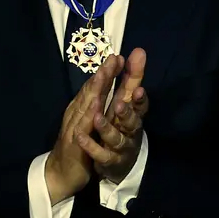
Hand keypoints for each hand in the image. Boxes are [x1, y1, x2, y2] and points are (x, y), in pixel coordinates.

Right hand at [45, 56, 122, 203]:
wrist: (61, 174)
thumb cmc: (78, 147)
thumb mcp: (90, 124)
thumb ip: (96, 105)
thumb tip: (103, 86)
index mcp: (82, 109)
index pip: (95, 87)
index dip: (106, 72)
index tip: (118, 56)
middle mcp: (77, 114)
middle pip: (90, 91)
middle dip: (103, 74)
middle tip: (113, 57)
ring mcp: (75, 127)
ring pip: (86, 105)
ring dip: (95, 89)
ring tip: (104, 74)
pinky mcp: (75, 143)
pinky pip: (83, 128)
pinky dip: (89, 116)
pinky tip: (95, 107)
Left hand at [76, 48, 148, 182]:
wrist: (108, 164)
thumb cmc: (115, 128)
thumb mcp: (121, 104)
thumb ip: (129, 80)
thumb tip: (135, 52)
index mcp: (131, 115)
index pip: (138, 102)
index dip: (138, 92)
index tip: (138, 83)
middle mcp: (129, 131)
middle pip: (132, 121)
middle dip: (128, 110)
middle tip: (125, 99)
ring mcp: (119, 148)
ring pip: (116, 138)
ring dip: (107, 127)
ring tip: (96, 116)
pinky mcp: (108, 162)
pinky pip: (99, 154)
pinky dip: (90, 145)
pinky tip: (79, 136)